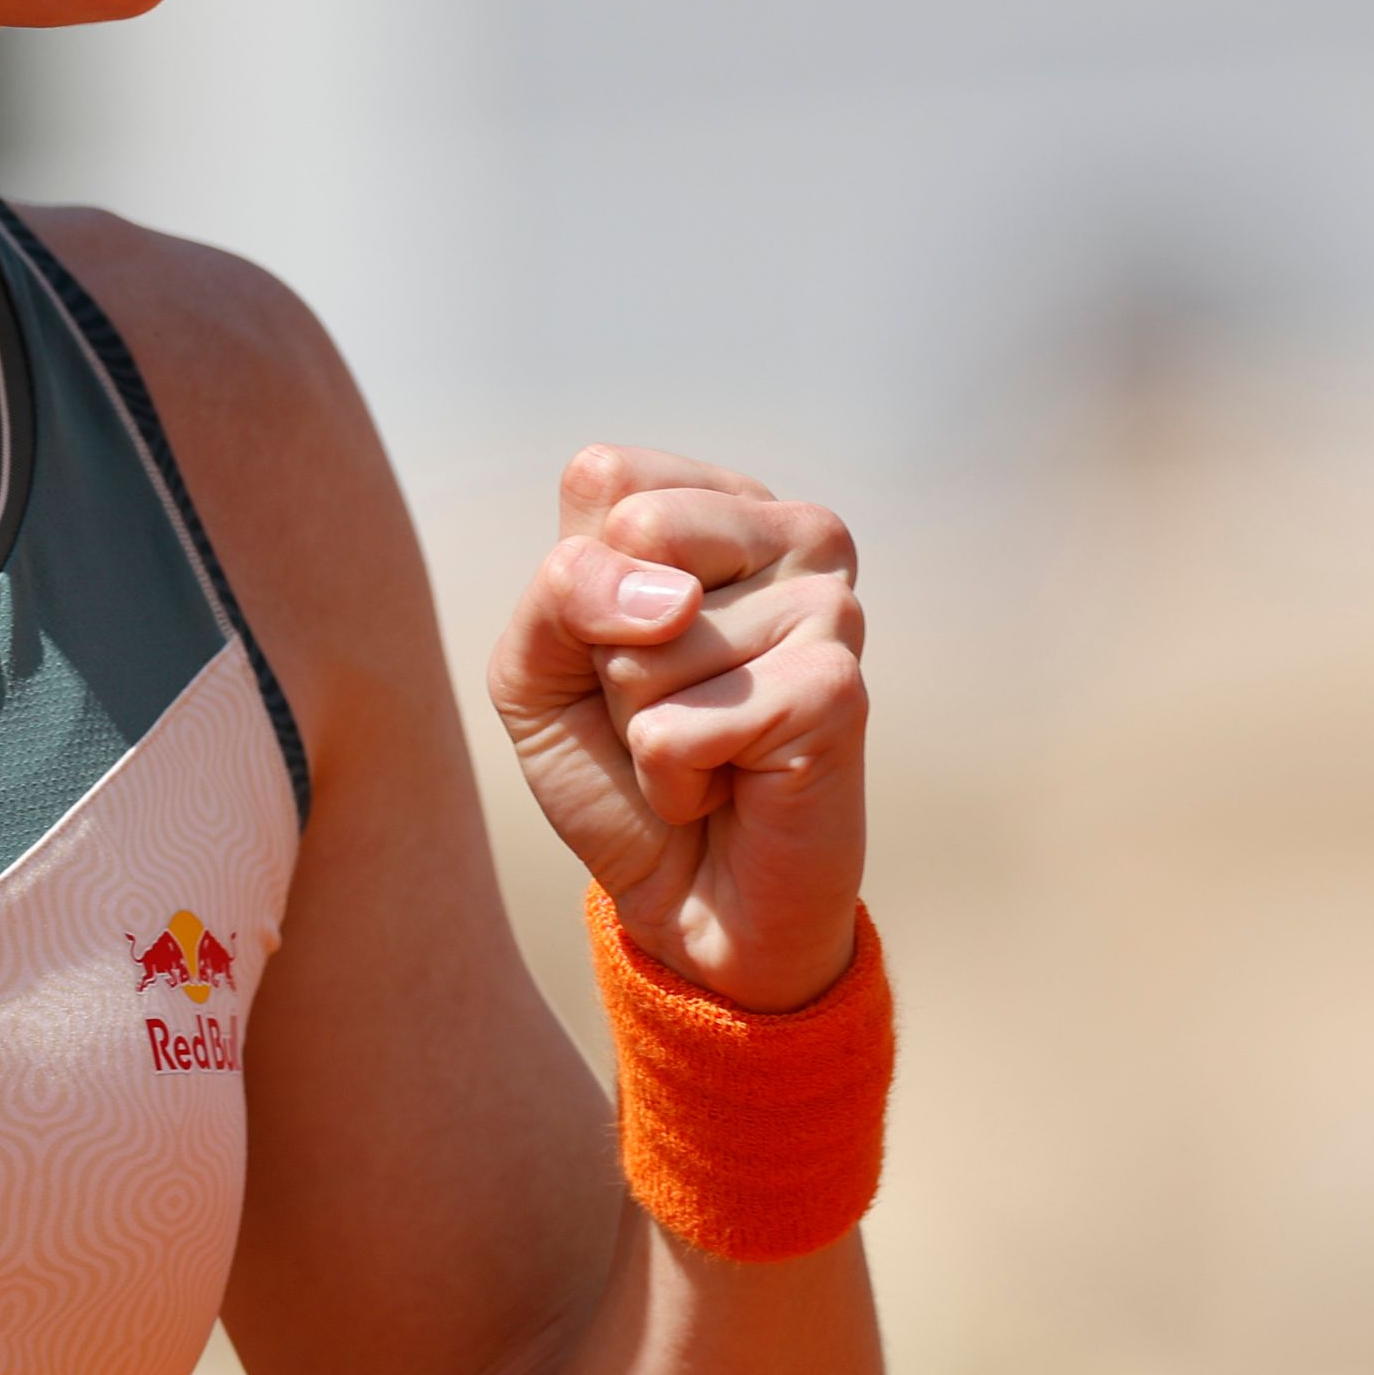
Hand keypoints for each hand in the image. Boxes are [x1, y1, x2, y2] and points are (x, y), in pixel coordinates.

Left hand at [487, 446, 867, 1011]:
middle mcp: (792, 533)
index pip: (605, 476)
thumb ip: (562, 593)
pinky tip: (729, 784)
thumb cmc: (615, 766)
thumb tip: (673, 598)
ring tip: (704, 747)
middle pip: (633, 536)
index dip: (577, 581)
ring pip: (652, 640)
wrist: (692, 898)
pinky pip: (682, 725)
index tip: (619, 643)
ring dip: (643, 722)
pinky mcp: (836, 688)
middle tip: (662, 701)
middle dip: (609, 648)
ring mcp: (827, 605)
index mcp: (719, 503)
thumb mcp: (537, 668)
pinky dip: (672, 777)